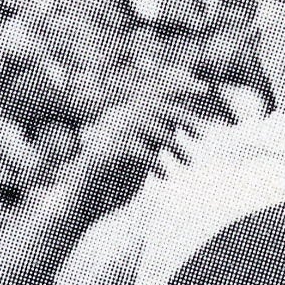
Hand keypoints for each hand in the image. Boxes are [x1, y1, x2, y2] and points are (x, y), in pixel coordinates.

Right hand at [73, 70, 216, 213]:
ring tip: (188, 163)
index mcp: (124, 115)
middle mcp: (118, 118)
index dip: (178, 88)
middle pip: (159, 108)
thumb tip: (177, 125)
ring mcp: (114, 132)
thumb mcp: (139, 156)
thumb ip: (154, 140)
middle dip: (185, 117)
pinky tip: (163, 176)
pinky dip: (157, 164)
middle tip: (203, 134)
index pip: (154, 95)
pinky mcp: (111, 149)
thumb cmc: (110, 179)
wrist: (81, 197)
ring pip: (155, 129)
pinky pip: (143, 152)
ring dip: (176, 147)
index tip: (203, 88)